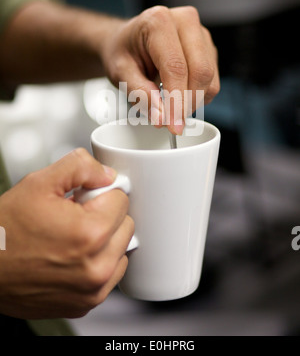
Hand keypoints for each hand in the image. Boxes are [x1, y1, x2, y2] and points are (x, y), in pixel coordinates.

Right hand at [0, 149, 133, 318]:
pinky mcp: (85, 304)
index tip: (82, 197)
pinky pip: (110, 274)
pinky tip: (71, 255)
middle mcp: (97, 267)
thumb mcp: (39, 183)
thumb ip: (80, 167)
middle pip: (125, 224)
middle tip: (74, 215)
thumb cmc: (4, 231)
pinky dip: (98, 262)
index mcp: (91, 234)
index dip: (99, 192)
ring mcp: (92, 290)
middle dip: (104, 214)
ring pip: (121, 250)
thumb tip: (106, 173)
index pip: (122, 198)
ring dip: (104, 240)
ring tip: (71, 236)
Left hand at [99, 6, 219, 133]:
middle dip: (187, 103)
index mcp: (158, 21)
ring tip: (169, 102)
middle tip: (171, 121)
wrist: (128, 42)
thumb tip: (162, 116)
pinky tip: (179, 94)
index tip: (172, 124)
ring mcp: (200, 34)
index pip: (176, 67)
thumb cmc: (123, 52)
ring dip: (193, 100)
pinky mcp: (209, 49)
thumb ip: (140, 94)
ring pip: (210, 78)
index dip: (176, 100)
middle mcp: (185, 22)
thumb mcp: (120, 73)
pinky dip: (198, 96)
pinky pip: (212, 80)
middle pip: (201, 71)